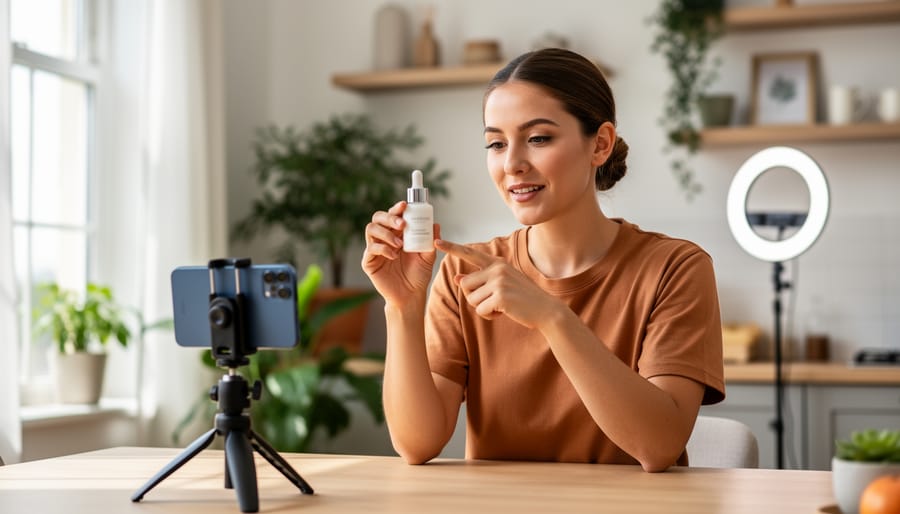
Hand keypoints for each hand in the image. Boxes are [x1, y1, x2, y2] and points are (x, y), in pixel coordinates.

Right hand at [362, 201, 438, 306]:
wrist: (411, 295)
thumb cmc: (418, 274)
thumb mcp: (428, 257)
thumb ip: (431, 241)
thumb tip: (436, 224)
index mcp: (397, 233)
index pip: (393, 214)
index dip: (397, 208)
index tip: (405, 205)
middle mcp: (384, 237)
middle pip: (378, 217)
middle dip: (390, 217)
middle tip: (402, 224)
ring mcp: (375, 248)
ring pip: (371, 229)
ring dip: (386, 233)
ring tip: (399, 245)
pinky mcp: (369, 261)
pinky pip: (371, 248)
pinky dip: (382, 249)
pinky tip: (393, 256)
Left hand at [434, 239, 559, 328]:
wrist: (546, 310)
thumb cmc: (522, 298)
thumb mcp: (502, 284)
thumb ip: (480, 280)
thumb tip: (458, 278)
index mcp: (497, 263)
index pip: (470, 253)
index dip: (452, 248)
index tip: (436, 242)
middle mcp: (497, 268)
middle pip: (465, 285)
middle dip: (474, 297)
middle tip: (494, 300)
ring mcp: (498, 281)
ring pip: (471, 299)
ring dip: (483, 307)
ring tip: (502, 305)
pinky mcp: (500, 296)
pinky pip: (480, 310)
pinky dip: (490, 315)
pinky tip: (505, 312)